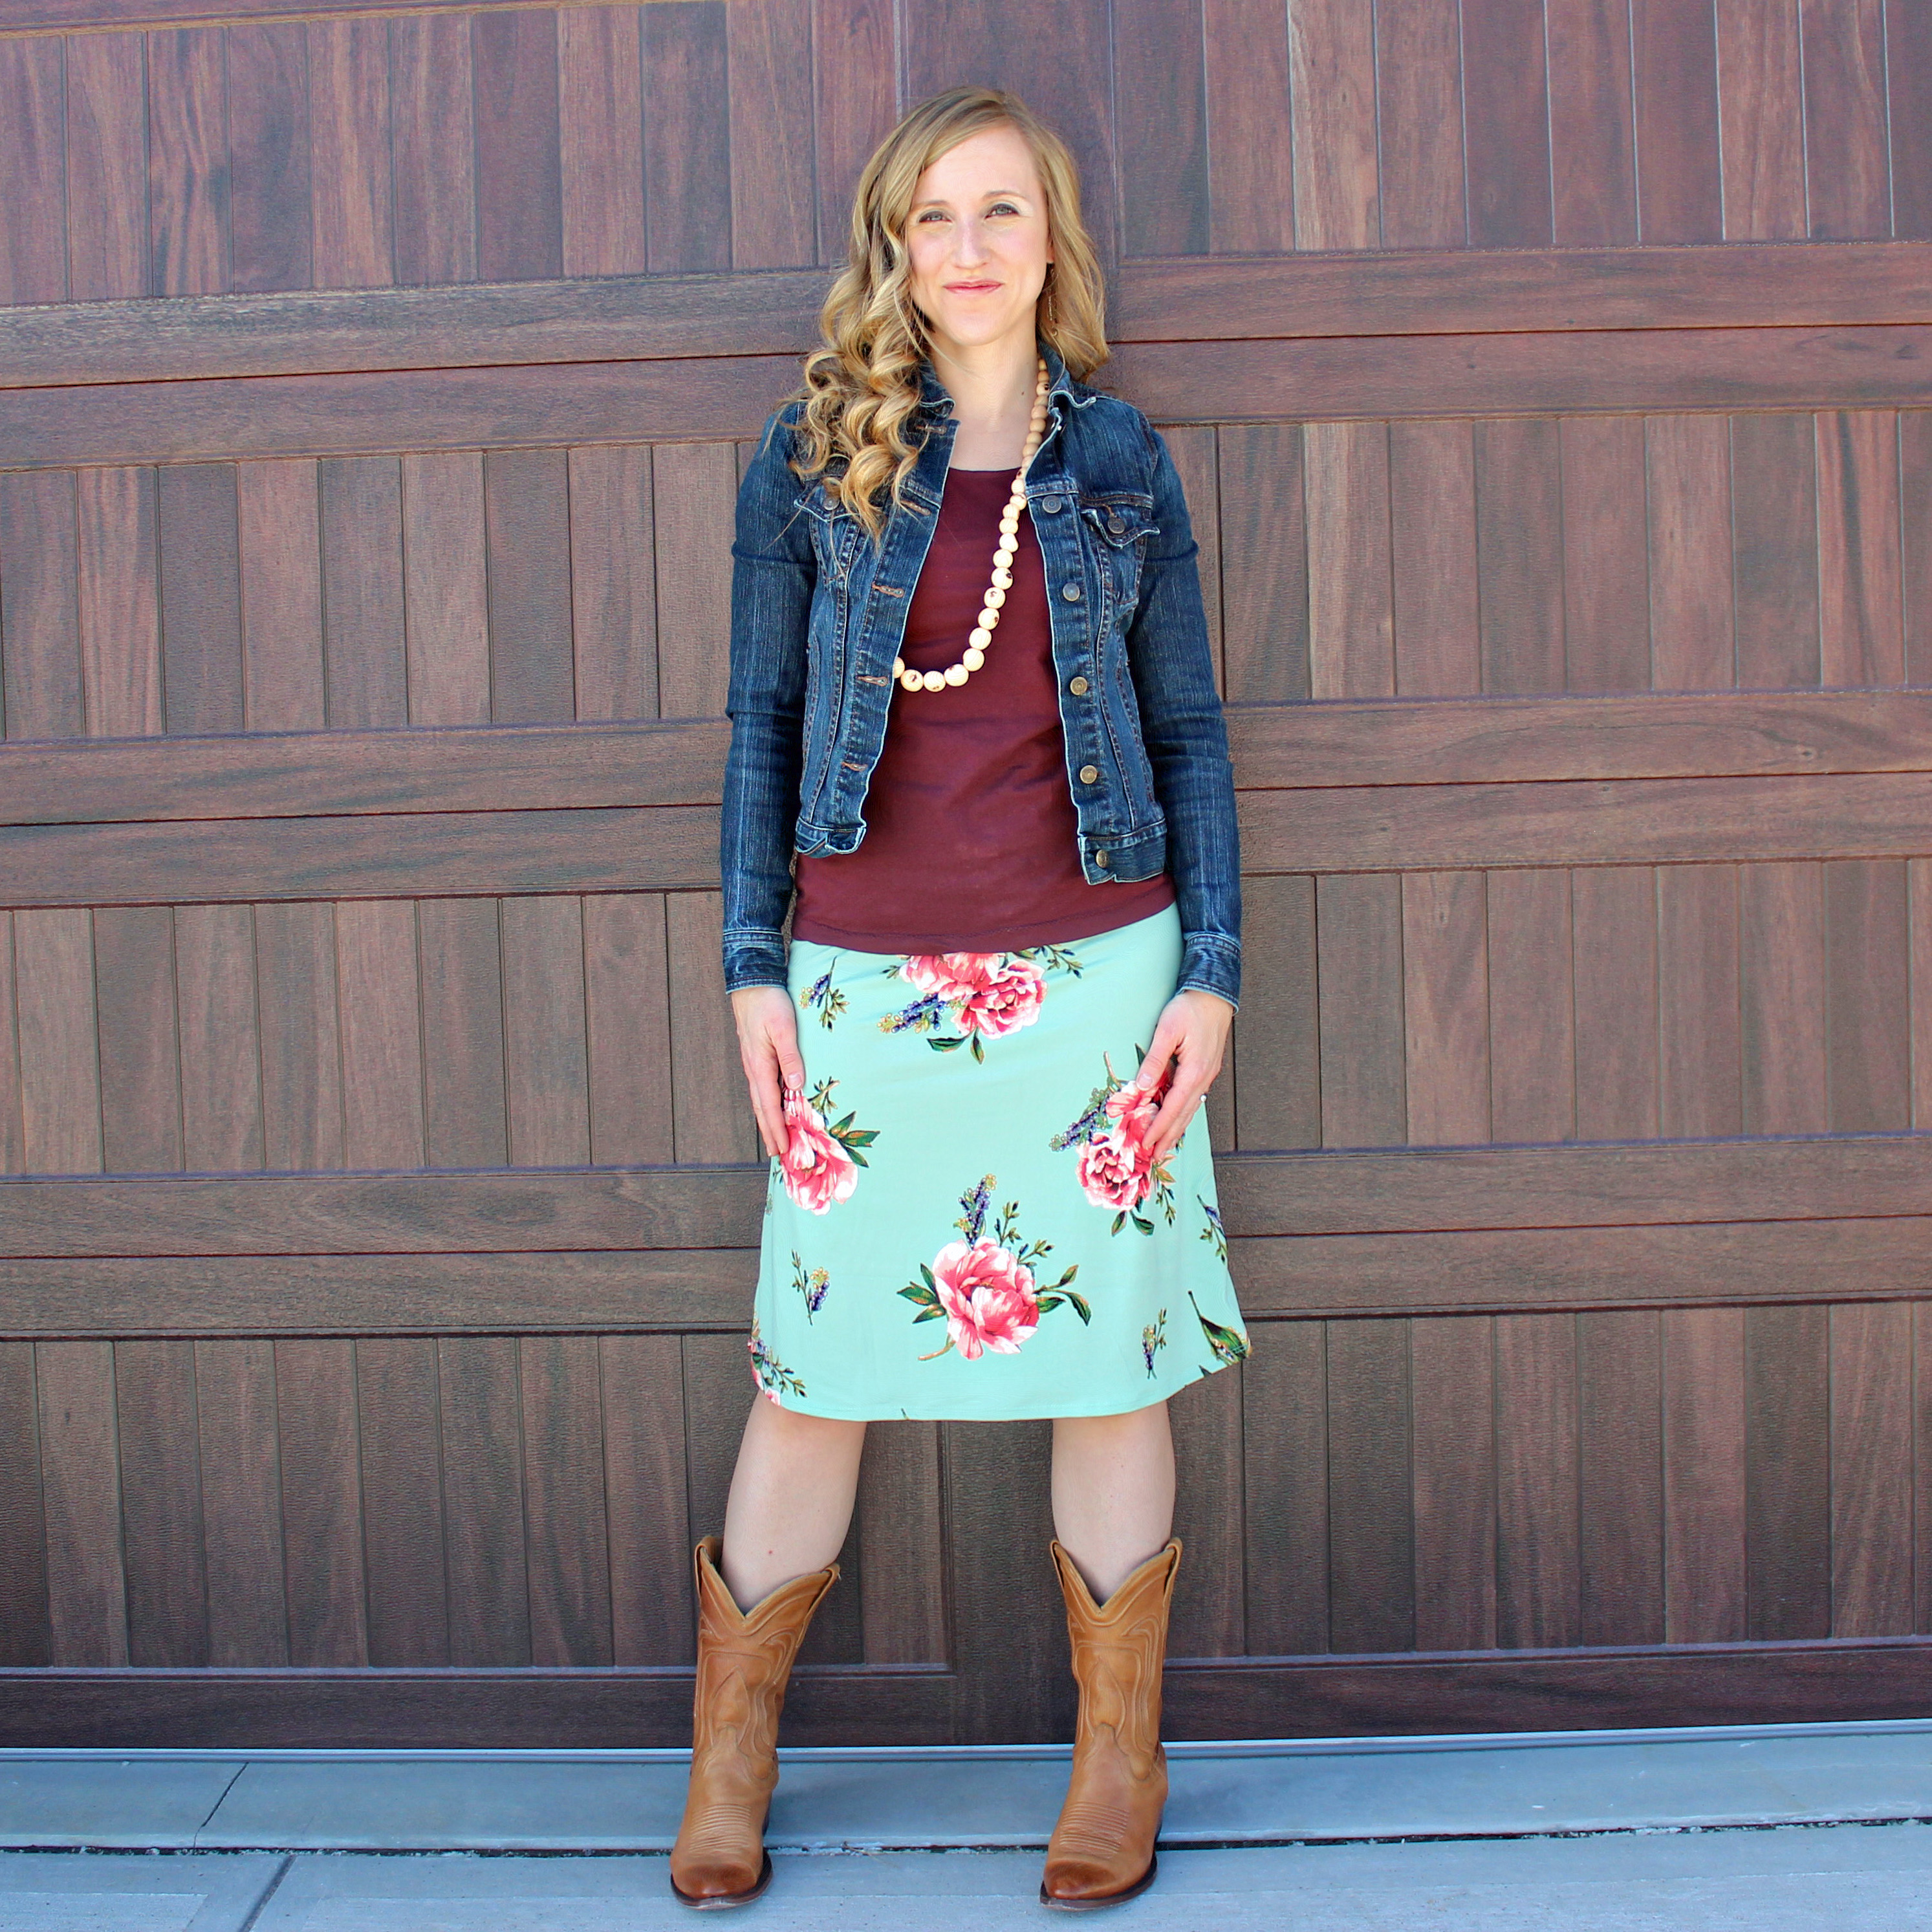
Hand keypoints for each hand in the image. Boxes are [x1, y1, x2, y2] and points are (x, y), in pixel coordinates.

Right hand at [732, 985, 804, 1159]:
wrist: (751, 984)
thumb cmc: (769, 1004)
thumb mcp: (784, 1028)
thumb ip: (790, 1057)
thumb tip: (795, 1086)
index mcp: (760, 1066)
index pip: (769, 1106)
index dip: (777, 1129)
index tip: (784, 1150)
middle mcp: (754, 1070)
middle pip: (762, 1109)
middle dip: (770, 1133)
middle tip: (779, 1156)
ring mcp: (754, 1064)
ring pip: (761, 1100)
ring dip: (768, 1121)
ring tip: (775, 1140)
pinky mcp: (757, 1058)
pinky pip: (763, 1088)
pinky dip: (768, 1104)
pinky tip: (775, 1109)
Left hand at [1131, 988, 1233, 1164]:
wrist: (1214, 995)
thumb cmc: (1189, 1008)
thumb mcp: (1167, 1029)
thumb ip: (1154, 1059)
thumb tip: (1141, 1086)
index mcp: (1194, 1072)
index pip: (1172, 1107)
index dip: (1158, 1128)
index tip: (1146, 1144)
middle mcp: (1203, 1079)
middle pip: (1184, 1116)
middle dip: (1168, 1138)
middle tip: (1154, 1158)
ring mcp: (1207, 1076)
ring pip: (1190, 1110)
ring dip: (1177, 1130)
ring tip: (1165, 1147)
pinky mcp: (1206, 1071)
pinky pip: (1193, 1099)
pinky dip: (1183, 1114)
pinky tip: (1177, 1120)